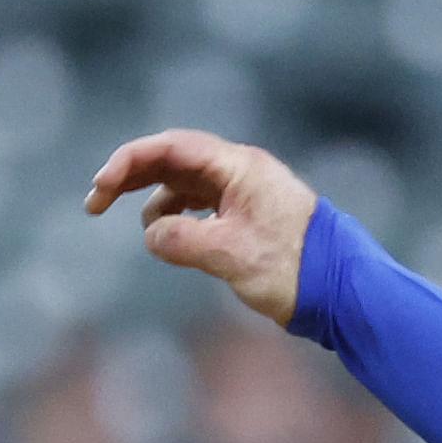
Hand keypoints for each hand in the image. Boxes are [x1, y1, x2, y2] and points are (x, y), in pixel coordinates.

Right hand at [85, 130, 318, 325]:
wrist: (345, 293)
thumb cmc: (295, 270)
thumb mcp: (229, 256)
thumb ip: (182, 239)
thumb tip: (151, 234)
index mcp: (240, 167)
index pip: (170, 149)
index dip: (127, 163)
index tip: (100, 189)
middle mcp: (243, 171)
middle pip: (174, 160)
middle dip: (132, 177)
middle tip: (96, 203)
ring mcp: (248, 192)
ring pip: (187, 183)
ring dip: (156, 200)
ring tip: (146, 232)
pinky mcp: (252, 215)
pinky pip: (205, 204)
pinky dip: (181, 216)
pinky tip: (170, 237)